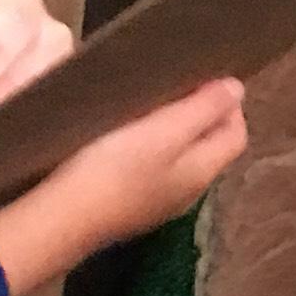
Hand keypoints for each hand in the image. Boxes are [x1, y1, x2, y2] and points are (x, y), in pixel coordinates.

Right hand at [0, 79, 247, 295]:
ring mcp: (155, 203)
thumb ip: (203, 109)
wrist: (59, 219)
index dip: (228, 103)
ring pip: (178, 158)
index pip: (235, 134)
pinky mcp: (125, 205)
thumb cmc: (114, 168)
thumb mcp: (164, 131)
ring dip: (171, 130)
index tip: (204, 76)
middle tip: (174, 84)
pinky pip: (149, 170)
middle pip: (208, 147)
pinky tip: (121, 135)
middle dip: (200, 113)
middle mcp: (186, 192)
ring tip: (147, 103)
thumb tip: (236, 89)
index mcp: (201, 172)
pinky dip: (146, 147)